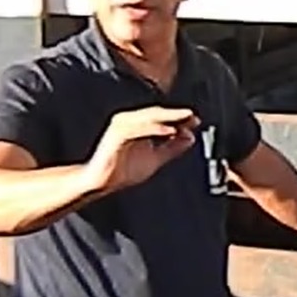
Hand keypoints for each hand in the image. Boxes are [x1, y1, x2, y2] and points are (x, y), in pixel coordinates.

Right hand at [84, 106, 200, 192]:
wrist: (100, 182)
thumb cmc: (123, 169)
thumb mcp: (155, 158)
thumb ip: (172, 148)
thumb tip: (190, 138)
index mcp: (137, 125)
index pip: (161, 117)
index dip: (179, 117)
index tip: (196, 121)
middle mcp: (129, 121)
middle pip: (157, 113)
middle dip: (177, 115)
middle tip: (193, 117)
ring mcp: (122, 126)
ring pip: (149, 117)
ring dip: (169, 118)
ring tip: (185, 120)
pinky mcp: (116, 134)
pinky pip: (138, 128)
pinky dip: (155, 128)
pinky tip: (169, 131)